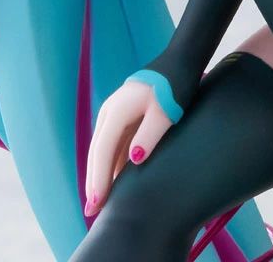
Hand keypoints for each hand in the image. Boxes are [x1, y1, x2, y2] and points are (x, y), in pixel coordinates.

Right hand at [84, 78, 174, 216]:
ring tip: (100, 201)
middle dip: (93, 181)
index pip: (102, 151)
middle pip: (97, 152)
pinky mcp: (124, 115)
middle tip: (92, 212)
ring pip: (103, 149)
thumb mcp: (165, 111)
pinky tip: (114, 179)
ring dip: (100, 173)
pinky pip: (113, 144)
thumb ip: (150, 135)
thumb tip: (134, 160)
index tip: (96, 204)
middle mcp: (110, 112)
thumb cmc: (175, 85)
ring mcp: (115, 113)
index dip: (98, 179)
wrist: (180, 61)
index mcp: (117, 111)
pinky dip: (110, 162)